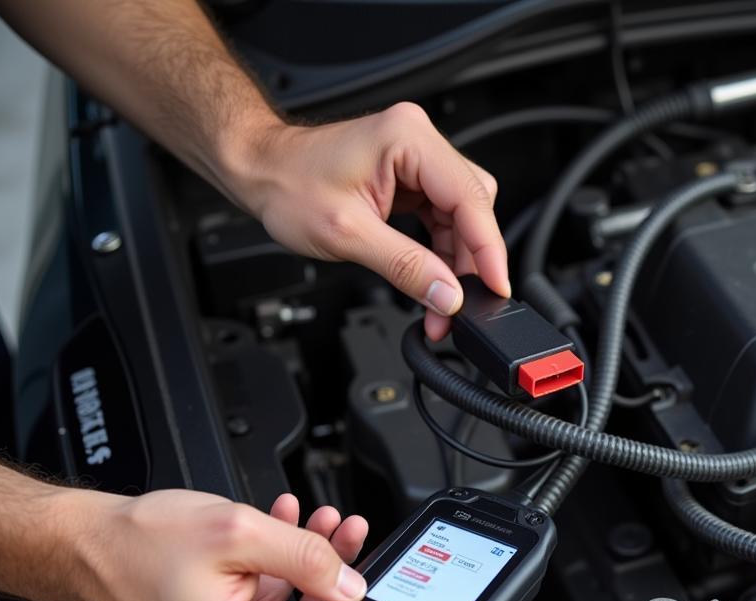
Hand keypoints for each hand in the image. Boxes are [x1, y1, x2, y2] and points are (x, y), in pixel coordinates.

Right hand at [67, 488, 384, 600]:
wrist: (79, 546)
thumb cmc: (135, 542)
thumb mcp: (237, 532)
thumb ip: (305, 559)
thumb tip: (351, 585)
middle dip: (339, 585)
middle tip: (350, 537)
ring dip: (311, 571)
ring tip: (322, 525)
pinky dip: (281, 576)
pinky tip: (288, 535)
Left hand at [232, 102, 509, 339]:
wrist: (260, 171)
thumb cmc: (288, 186)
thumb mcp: (348, 236)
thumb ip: (405, 267)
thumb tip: (448, 296)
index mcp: (408, 140)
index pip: (470, 199)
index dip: (488, 250)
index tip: (495, 287)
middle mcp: (417, 141)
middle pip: (472, 207)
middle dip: (471, 260)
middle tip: (458, 304)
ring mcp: (414, 159)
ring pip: (461, 217)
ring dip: (455, 261)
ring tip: (441, 300)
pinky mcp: (408, 177)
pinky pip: (441, 217)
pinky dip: (441, 250)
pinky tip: (432, 276)